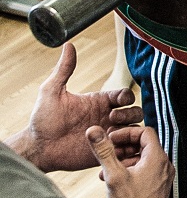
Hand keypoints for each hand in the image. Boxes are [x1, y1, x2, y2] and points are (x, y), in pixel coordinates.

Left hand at [7, 43, 142, 172]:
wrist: (39, 147)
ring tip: (111, 135)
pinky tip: (111, 147)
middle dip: (129, 114)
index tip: (112, 104)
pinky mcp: (106, 152)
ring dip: (129, 131)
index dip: (125, 97)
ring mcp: (107, 135)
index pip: (125, 96)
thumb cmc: (43, 119)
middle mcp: (106, 117)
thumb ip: (63, 69)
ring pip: (135, 131)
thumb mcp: (52, 91)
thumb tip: (68, 45)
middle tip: (111, 118)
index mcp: (99, 101)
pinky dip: (126, 148)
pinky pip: (127, 150)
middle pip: (136, 112)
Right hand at [87, 125, 173, 197]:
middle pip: (144, 144)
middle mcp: (164, 166)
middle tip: (107, 154)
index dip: (126, 132)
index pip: (145, 131)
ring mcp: (163, 178)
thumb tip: (94, 130)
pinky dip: (130, 170)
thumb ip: (103, 151)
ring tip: (107, 169)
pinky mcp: (158, 188)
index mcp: (157, 158)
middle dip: (123, 147)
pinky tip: (114, 181)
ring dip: (124, 159)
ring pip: (143, 159)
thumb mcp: (113, 175)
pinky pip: (145, 171)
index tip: (111, 139)